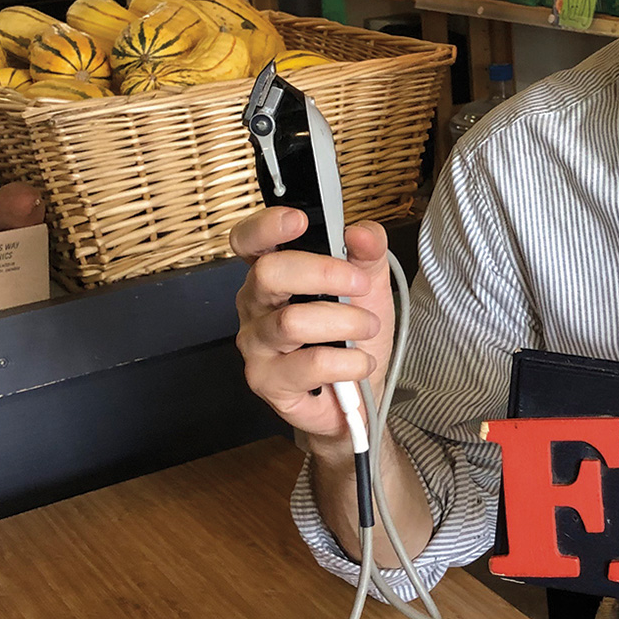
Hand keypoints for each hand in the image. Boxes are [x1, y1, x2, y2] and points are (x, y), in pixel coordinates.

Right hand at [231, 209, 394, 444]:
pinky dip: (348, 361)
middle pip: (268, 273)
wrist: (358, 397)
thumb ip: (368, 253)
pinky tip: (361, 362)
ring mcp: (256, 345)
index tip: (299, 221)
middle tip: (361, 284)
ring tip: (368, 327)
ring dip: (344, 321)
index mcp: (272, 274)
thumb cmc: (352, 336)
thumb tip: (361, 233)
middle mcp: (255, 306)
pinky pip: (309, 364)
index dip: (266, 227)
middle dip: (323, 272)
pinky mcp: (267, 381)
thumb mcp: (369, 286)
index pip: (249, 242)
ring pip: (292, 322)